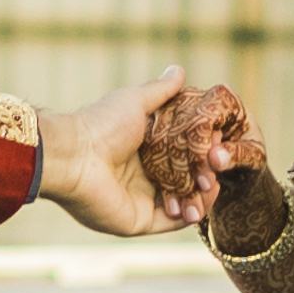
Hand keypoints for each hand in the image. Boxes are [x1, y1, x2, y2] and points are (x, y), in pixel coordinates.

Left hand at [38, 66, 226, 234]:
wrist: (75, 155)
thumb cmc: (101, 125)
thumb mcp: (136, 101)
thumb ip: (161, 91)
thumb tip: (179, 70)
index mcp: (144, 150)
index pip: (183, 154)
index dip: (202, 151)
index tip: (218, 145)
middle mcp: (144, 177)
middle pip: (186, 180)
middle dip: (206, 176)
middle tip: (217, 168)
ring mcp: (142, 200)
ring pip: (184, 203)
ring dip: (202, 196)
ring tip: (211, 185)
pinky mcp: (140, 221)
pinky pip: (172, 222)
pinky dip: (190, 214)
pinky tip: (202, 204)